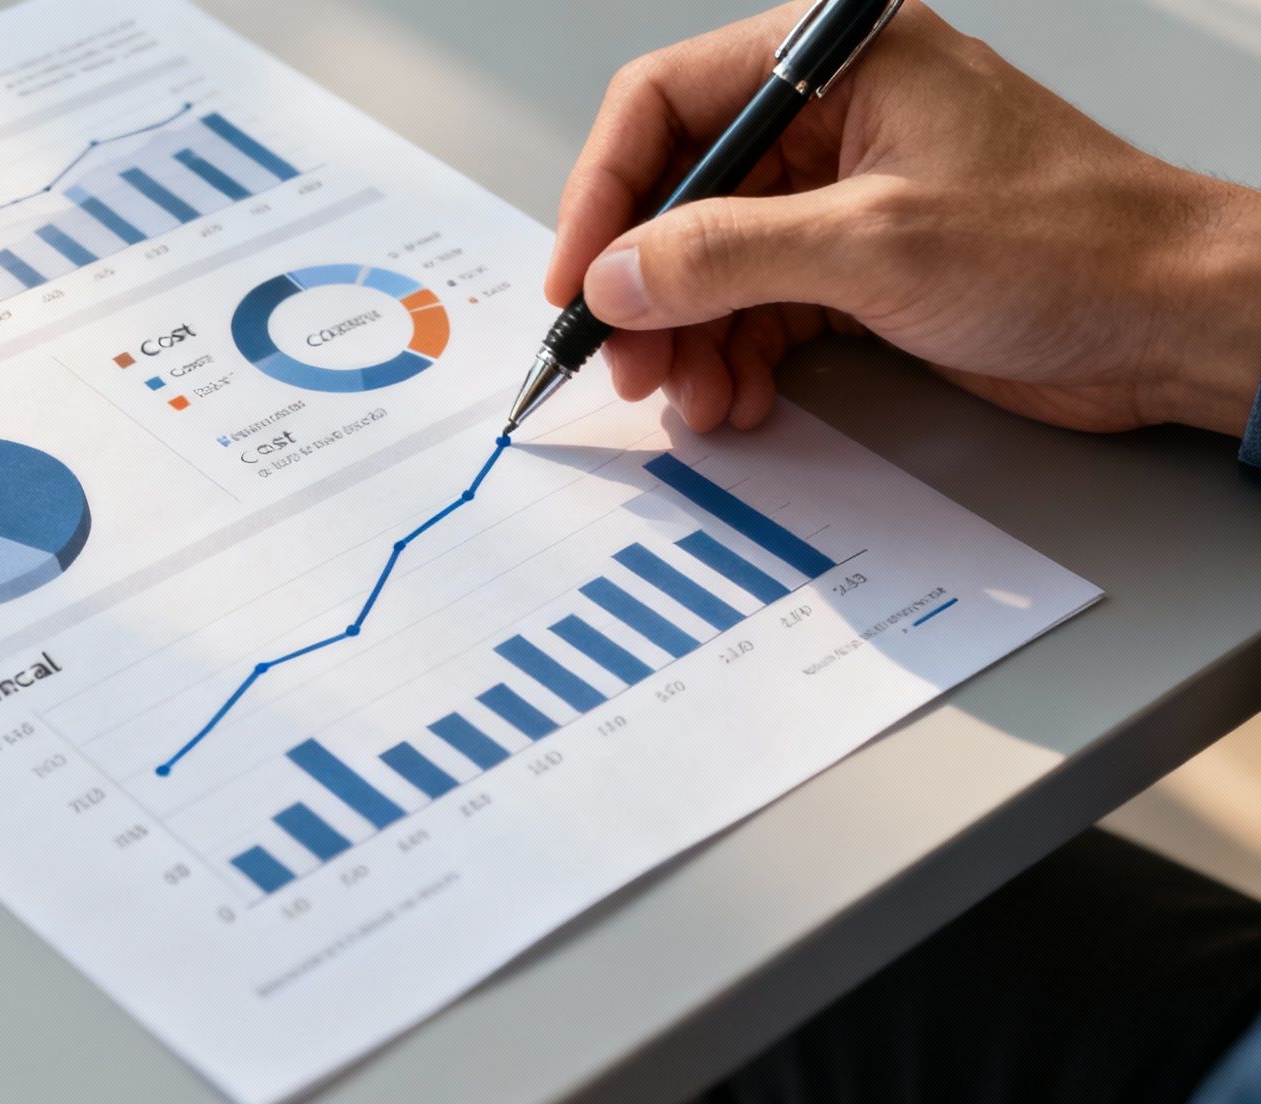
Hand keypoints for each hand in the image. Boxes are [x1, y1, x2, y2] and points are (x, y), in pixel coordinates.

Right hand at [547, 0, 1260, 437]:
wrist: (1173, 321)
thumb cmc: (1074, 245)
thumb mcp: (874, 244)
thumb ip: (726, 255)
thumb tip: (616, 275)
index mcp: (837, 59)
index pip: (666, 104)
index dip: (604, 195)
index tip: (578, 281)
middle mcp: (832, 113)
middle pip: (681, 193)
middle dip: (647, 287)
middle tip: (628, 363)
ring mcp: (843, 189)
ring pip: (713, 259)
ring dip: (688, 336)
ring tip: (691, 397)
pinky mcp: (859, 260)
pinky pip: (759, 301)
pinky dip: (736, 353)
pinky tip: (738, 395)